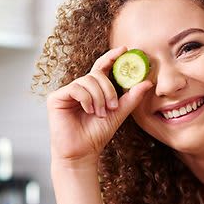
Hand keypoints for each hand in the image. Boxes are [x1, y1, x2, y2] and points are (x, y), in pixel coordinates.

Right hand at [47, 46, 152, 166]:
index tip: (124, 50)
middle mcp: (79, 88)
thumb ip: (131, 98)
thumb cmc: (97, 135)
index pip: (102, 67)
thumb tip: (147, 82)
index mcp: (93, 90)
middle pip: (97, 74)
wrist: (82, 153)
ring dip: (98, 98)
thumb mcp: (118, 114)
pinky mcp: (56, 97)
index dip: (111, 57)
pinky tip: (88, 111)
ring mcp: (67, 92)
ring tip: (100, 114)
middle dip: (108, 90)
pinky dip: (86, 99)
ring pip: (87, 81)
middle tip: (112, 107)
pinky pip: (76, 88)